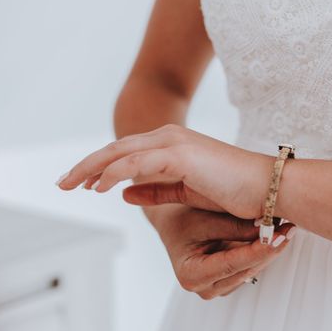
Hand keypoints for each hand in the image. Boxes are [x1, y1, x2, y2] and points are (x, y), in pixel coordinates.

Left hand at [56, 124, 275, 218]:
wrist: (270, 189)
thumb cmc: (235, 191)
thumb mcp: (187, 190)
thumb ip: (156, 187)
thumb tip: (123, 192)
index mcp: (172, 145)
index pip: (125, 154)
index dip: (98, 167)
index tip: (78, 183)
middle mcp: (170, 139)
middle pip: (116, 150)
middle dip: (85, 166)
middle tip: (61, 184)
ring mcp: (175, 144)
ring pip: (120, 153)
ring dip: (91, 169)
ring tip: (69, 186)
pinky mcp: (181, 155)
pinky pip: (137, 163)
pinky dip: (114, 173)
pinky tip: (97, 188)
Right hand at [145, 204, 296, 298]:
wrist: (173, 221)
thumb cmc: (182, 218)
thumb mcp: (206, 218)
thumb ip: (235, 227)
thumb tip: (269, 230)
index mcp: (191, 274)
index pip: (233, 264)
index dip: (260, 250)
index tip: (281, 236)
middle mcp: (203, 288)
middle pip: (246, 269)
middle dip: (269, 248)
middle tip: (290, 227)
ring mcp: (216, 288)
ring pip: (252, 269)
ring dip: (269, 250)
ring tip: (285, 228)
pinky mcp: (227, 282)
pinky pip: (251, 268)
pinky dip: (262, 252)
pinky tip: (273, 235)